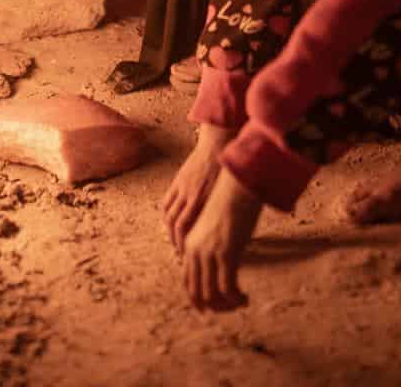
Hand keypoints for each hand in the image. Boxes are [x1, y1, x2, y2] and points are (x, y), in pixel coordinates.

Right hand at [162, 124, 235, 252]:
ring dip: (170, 232)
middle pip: (175, 226)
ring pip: (168, 216)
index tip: (191, 256)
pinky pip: (167, 203)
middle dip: (177, 243)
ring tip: (175, 241)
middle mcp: (191, 196)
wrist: (218, 144)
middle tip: (181, 254)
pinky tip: (171, 223)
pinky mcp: (177, 182)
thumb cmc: (229, 171)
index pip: (188, 229)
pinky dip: (167, 215)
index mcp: (205, 201)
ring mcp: (182, 189)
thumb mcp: (230, 193)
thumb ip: (227, 212)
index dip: (187, 245)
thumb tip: (233, 234)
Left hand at [180, 170, 261, 311]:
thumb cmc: (230, 204)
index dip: (197, 299)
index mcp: (189, 246)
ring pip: (212, 295)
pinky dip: (236, 298)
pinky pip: (228, 288)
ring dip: (227, 305)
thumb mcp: (214, 228)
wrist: (236, 189)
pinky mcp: (226, 254)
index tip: (210, 309)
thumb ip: (213, 246)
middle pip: (197, 292)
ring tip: (240, 303)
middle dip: (214, 306)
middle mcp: (195, 252)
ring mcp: (209, 254)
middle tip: (231, 308)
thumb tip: (222, 263)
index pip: (187, 282)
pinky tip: (245, 299)